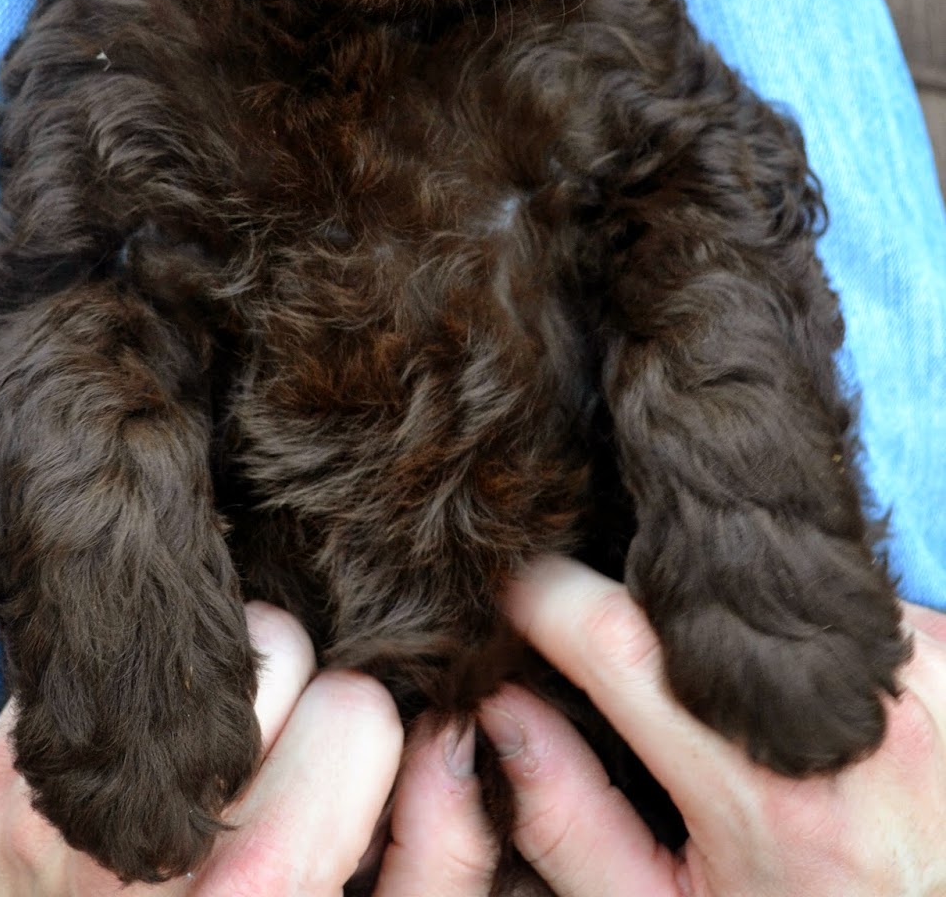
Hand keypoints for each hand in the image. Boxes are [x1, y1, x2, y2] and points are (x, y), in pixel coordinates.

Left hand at [0, 600, 496, 894]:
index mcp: (261, 888)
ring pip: (187, 632)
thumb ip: (441, 858)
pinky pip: (102, 669)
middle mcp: (142, 842)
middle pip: (272, 642)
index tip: (331, 786)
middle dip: (288, 693)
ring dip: (212, 683)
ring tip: (203, 770)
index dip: (358, 742)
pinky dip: (133, 703)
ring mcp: (49, 808)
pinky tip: (138, 771)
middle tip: (265, 775)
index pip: (357, 707)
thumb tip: (464, 725)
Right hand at [471, 557, 945, 896]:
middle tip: (612, 622)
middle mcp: (852, 721)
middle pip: (693, 586)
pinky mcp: (944, 653)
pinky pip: (838, 593)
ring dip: (722, 605)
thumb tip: (494, 702)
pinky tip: (795, 678)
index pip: (614, 634)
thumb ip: (567, 817)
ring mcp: (914, 677)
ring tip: (718, 674)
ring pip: (763, 578)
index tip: (510, 588)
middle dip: (635, 584)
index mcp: (768, 797)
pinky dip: (799, 620)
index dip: (543, 594)